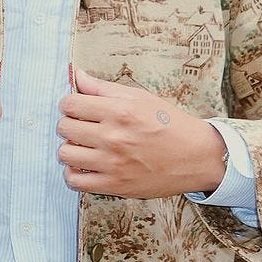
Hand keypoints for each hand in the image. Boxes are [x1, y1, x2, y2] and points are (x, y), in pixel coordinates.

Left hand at [56, 68, 226, 198]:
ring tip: (83, 147)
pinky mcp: (114, 186)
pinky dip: (74, 174)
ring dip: (70, 148)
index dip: (70, 104)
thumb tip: (76, 75)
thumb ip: (104, 88)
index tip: (77, 108)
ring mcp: (112, 164)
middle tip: (82, 126)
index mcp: (120, 112)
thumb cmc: (170, 125)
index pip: (70, 104)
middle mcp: (113, 138)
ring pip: (65, 154)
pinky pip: (75, 181)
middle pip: (64, 128)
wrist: (197, 157)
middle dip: (69, 124)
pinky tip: (85, 166)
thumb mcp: (140, 97)